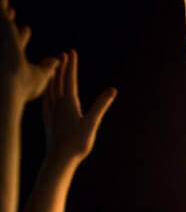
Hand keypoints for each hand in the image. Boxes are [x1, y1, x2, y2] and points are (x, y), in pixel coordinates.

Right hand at [0, 0, 57, 102]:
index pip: (16, 44)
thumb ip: (47, 68)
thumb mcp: (40, 77)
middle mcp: (4, 45)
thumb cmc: (25, 86)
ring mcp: (0, 36)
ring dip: (1, 4)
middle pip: (4, 30)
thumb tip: (57, 61)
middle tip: (11, 12)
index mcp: (13, 58)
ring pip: (0, 16)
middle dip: (7, 21)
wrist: (8, 82)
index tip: (27, 28)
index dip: (20, 36)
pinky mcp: (0, 24)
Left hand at [42, 50, 116, 165]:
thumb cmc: (77, 143)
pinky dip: (47, 91)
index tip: (72, 52)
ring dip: (53, 77)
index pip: (69, 79)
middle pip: (59, 81)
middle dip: (62, 67)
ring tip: (54, 69)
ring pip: (50, 89)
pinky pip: (46, 100)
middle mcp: (57, 104)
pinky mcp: (48, 120)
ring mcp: (51, 112)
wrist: (59, 159)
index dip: (71, 65)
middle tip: (64, 55)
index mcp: (68, 103)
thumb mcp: (92, 123)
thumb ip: (101, 105)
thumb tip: (112, 90)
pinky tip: (47, 93)